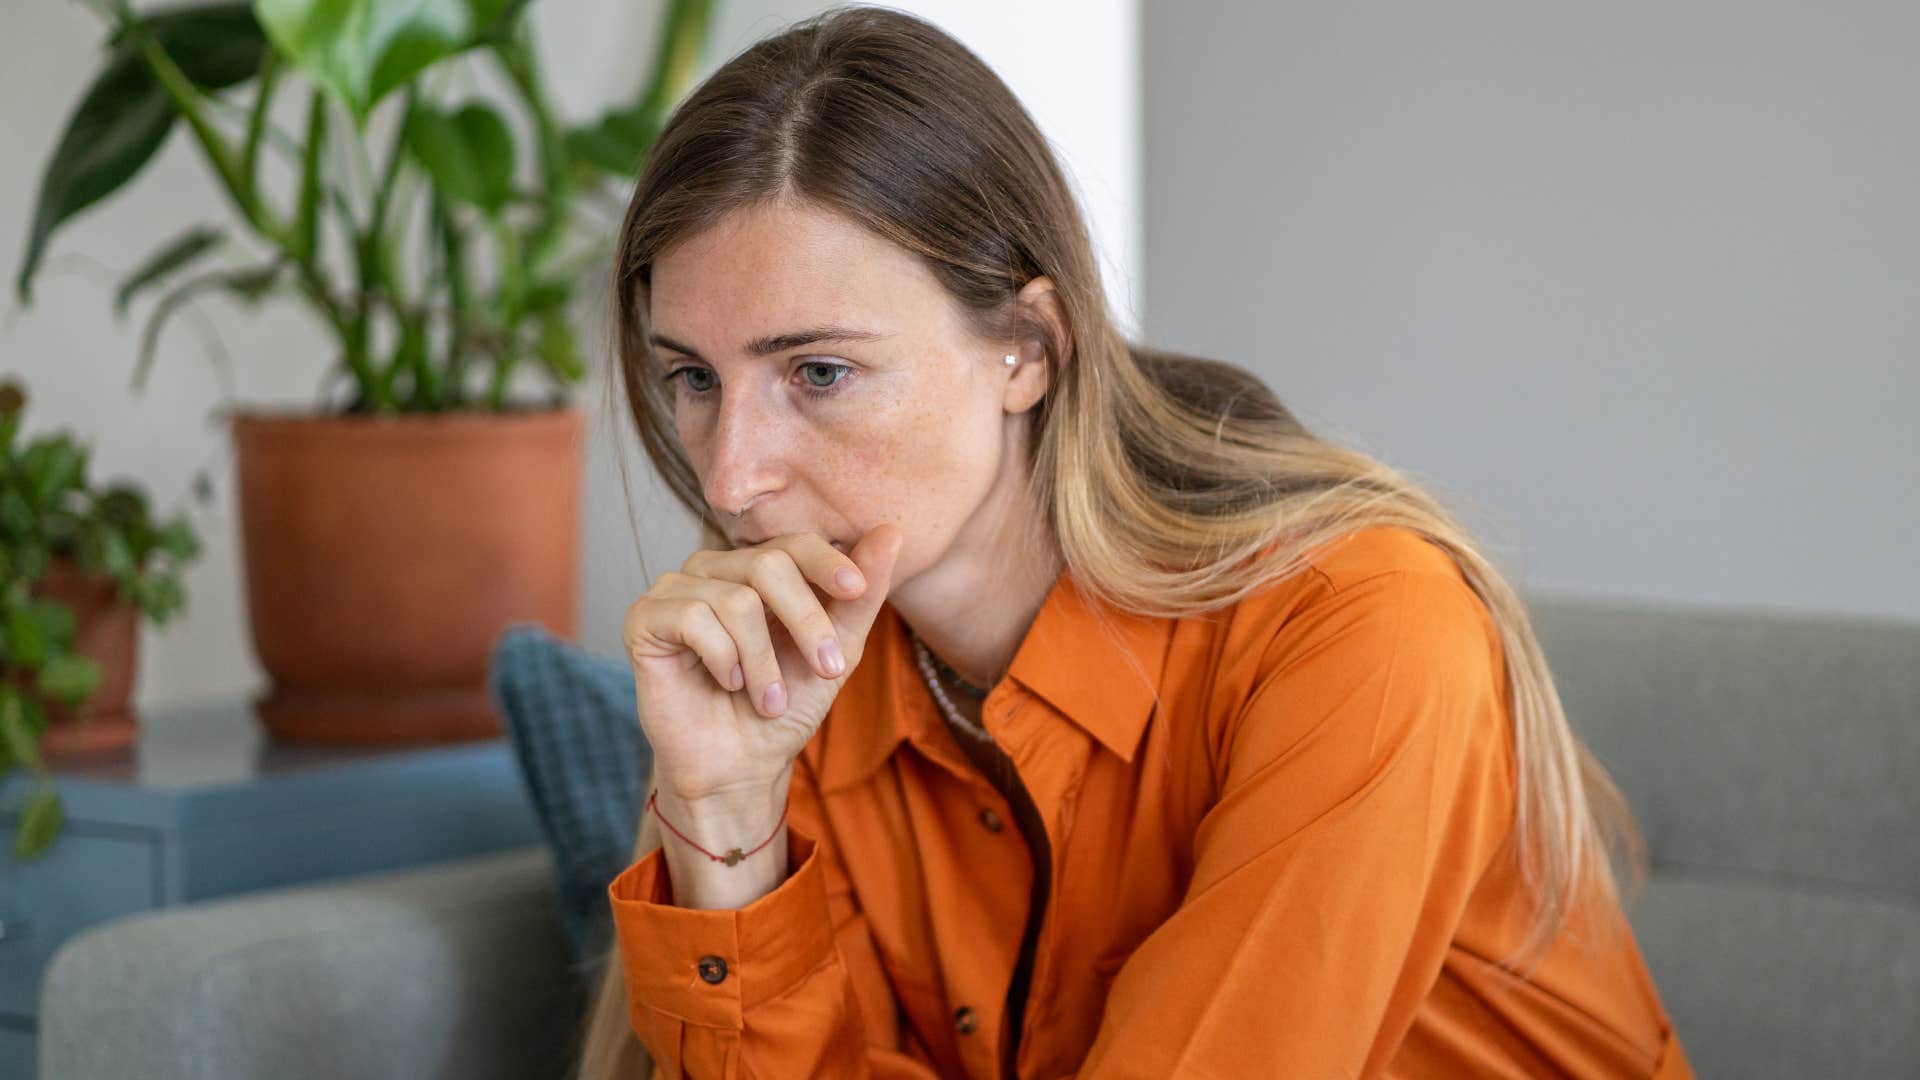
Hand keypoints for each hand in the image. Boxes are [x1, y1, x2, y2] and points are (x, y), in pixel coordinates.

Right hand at [621, 523, 903, 802]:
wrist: (740, 767)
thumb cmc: (786, 707)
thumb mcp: (836, 651)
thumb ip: (861, 595)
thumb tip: (890, 530)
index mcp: (759, 569)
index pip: (794, 544)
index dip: (827, 562)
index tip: (856, 590)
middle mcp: (715, 569)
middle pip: (768, 564)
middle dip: (806, 621)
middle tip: (826, 670)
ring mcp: (676, 590)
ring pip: (735, 599)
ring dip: (764, 661)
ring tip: (768, 700)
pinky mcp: (644, 619)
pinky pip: (692, 617)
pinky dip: (722, 658)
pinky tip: (726, 683)